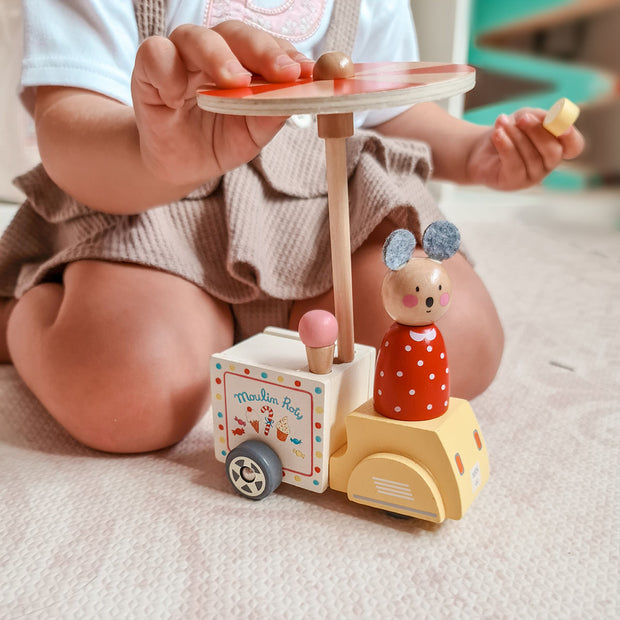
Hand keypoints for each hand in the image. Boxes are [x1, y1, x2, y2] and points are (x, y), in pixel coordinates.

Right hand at [131, 20, 313, 187]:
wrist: (180, 165)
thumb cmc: (217, 141)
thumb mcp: (252, 134)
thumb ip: (272, 113)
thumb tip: (299, 96)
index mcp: (242, 62)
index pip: (266, 46)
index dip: (286, 55)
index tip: (307, 73)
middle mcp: (212, 52)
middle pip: (235, 33)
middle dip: (262, 51)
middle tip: (283, 73)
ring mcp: (180, 57)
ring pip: (197, 37)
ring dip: (218, 56)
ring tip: (234, 82)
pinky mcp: (149, 69)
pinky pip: (156, 53)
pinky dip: (169, 71)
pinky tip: (179, 96)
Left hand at [465, 108, 584, 189]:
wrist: (479, 149)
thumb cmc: (509, 132)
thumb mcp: (526, 117)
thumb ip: (540, 117)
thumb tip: (550, 119)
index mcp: (557, 148)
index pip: (574, 147)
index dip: (570, 135)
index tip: (558, 119)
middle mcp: (547, 165)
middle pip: (553, 151)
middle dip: (537, 131)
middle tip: (522, 118)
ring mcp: (531, 177)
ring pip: (531, 156)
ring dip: (515, 135)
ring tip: (502, 122)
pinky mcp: (513, 183)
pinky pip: (514, 164)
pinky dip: (506, 145)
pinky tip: (497, 134)